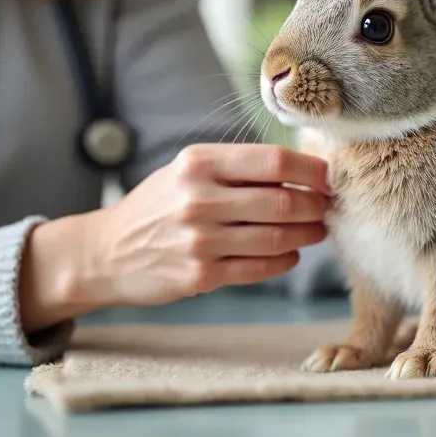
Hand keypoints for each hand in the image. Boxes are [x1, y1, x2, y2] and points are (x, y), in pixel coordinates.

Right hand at [19, 144, 330, 332]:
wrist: (107, 252)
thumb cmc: (159, 204)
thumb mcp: (189, 170)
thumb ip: (238, 167)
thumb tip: (302, 168)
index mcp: (199, 162)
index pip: (273, 161)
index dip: (311, 170)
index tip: (328, 177)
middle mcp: (198, 198)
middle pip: (282, 201)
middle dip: (315, 205)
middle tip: (327, 207)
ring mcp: (199, 240)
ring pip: (276, 237)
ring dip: (307, 234)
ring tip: (316, 230)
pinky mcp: (199, 275)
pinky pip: (259, 268)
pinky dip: (284, 260)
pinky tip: (291, 253)